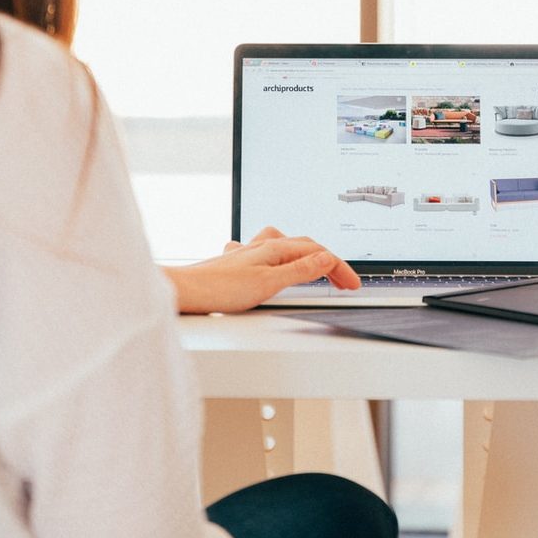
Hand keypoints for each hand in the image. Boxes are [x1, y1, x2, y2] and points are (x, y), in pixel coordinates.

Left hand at [164, 226, 360, 313]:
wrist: (184, 291)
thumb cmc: (219, 288)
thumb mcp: (269, 283)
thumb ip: (300, 270)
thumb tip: (327, 258)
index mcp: (275, 248)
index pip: (318, 253)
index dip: (339, 268)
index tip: (352, 284)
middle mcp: (262, 245)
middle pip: (305, 247)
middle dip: (328, 261)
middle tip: (343, 281)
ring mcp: (249, 253)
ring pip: (286, 246)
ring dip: (306, 254)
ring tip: (316, 266)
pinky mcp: (238, 264)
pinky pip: (266, 252)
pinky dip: (280, 258)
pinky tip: (273, 264)